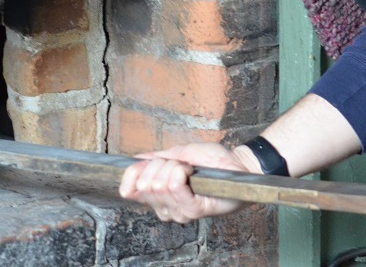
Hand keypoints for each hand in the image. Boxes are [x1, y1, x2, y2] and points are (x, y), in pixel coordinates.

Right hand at [119, 142, 253, 222]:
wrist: (236, 165)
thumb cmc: (212, 160)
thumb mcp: (179, 153)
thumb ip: (156, 158)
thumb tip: (136, 159)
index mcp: (158, 196)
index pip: (129, 189)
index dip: (133, 172)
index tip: (149, 162)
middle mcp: (165, 208)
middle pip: (145, 183)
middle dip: (161, 164)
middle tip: (180, 164)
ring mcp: (178, 212)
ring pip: (159, 184)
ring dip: (174, 166)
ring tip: (189, 169)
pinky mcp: (193, 211)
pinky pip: (175, 187)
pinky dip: (181, 172)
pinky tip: (192, 172)